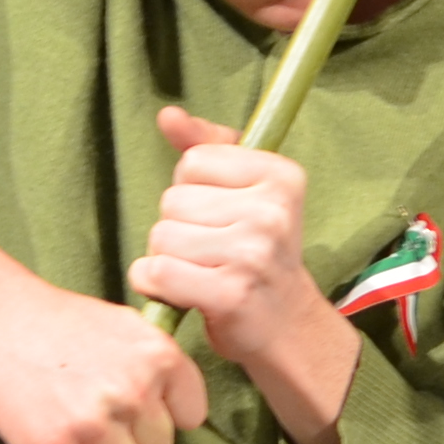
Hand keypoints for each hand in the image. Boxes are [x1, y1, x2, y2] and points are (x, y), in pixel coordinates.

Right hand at [0, 230, 206, 443]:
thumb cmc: (59, 323)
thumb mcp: (124, 327)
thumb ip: (154, 368)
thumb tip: (175, 415)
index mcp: (159, 355)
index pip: (190, 417)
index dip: (160, 417)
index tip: (132, 409)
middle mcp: (135, 389)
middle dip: (129, 442)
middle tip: (92, 419)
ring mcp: (95, 421)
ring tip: (76, 440)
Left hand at [128, 107, 356, 443]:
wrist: (288, 328)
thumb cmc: (258, 254)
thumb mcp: (246, 192)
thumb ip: (206, 147)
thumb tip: (168, 115)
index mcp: (281, 175)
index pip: (193, 161)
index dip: (193, 190)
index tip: (220, 215)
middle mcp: (273, 210)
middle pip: (173, 200)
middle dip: (177, 226)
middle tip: (211, 251)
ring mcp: (253, 253)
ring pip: (162, 236)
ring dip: (165, 258)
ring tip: (199, 271)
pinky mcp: (231, 293)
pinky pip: (158, 272)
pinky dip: (156, 284)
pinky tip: (179, 291)